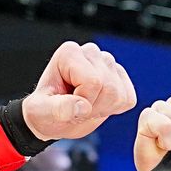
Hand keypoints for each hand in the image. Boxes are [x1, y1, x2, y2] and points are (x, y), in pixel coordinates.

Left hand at [21, 41, 137, 142]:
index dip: (83, 101)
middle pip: (109, 88)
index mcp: (69, 53)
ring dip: (102, 109)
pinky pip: (129, 99)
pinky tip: (97, 105)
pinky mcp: (120, 76)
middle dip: (93, 107)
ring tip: (84, 106)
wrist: (52, 118)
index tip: (66, 104)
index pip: (93, 82)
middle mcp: (90, 52)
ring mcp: (107, 63)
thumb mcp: (41, 113)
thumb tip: (82, 107)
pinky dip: (114, 109)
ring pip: (120, 95)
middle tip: (75, 108)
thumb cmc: (44, 112)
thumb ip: (57, 109)